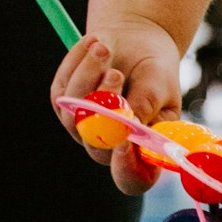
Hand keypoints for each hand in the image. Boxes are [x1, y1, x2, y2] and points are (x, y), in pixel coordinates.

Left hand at [50, 20, 184, 197]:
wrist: (137, 42)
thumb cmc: (156, 70)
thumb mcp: (160, 85)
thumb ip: (146, 105)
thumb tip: (129, 123)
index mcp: (142, 152)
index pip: (132, 179)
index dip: (126, 168)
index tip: (126, 142)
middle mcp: (110, 148)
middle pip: (97, 148)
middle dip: (104, 109)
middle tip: (116, 74)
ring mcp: (84, 129)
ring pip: (74, 116)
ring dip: (88, 79)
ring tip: (105, 49)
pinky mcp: (64, 104)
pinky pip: (62, 90)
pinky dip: (77, 65)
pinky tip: (95, 45)